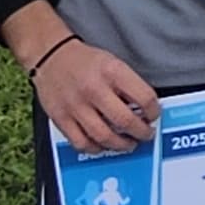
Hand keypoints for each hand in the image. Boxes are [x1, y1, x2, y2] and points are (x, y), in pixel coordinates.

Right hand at [21, 23, 160, 152]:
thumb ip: (129, 85)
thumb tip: (145, 109)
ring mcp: (76, 105)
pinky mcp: (61, 118)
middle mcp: (94, 89)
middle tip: (145, 134)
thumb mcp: (113, 62)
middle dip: (141, 132)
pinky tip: (103, 145)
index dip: (154, 111)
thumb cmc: (84, 61)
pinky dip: (96, 148)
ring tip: (128, 143)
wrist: (51, 56)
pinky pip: (82, 143)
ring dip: (121, 145)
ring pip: (104, 136)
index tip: (153, 115)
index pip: (144, 97)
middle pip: (125, 121)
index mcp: (111, 71)